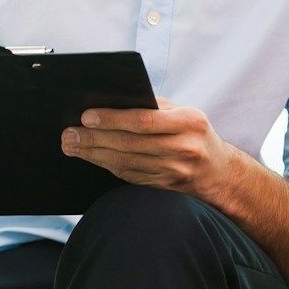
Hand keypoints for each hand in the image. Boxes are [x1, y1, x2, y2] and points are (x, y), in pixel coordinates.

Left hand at [60, 97, 233, 193]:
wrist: (219, 172)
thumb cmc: (195, 134)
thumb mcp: (185, 113)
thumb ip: (154, 106)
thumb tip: (112, 101)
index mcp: (190, 122)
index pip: (144, 120)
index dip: (113, 119)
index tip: (87, 116)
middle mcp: (184, 148)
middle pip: (131, 144)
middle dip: (95, 138)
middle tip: (69, 134)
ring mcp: (175, 171)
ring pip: (127, 162)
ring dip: (94, 154)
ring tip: (72, 146)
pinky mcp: (164, 186)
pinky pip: (130, 175)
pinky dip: (106, 166)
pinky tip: (91, 157)